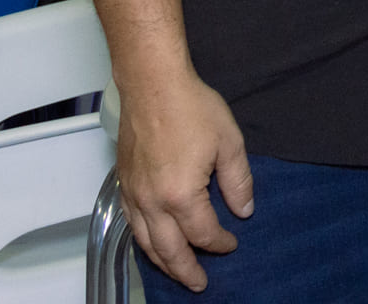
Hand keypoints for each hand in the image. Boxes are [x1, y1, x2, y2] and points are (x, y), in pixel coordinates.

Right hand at [116, 68, 252, 291]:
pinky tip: (153, 243)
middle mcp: (152, 202)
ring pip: (145, 243)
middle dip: (187, 270)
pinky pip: (131, 224)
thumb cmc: (191, 107)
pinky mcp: (123, 184)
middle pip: (169, 250)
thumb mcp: (229, 142)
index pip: (202, 233)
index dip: (219, 242)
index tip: (232, 242)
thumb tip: (244, 210)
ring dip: (163, 262)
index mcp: (180, 195)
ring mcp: (133, 194)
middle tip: (200, 283)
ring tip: (178, 272)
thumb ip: (238, 181)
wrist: (152, 84)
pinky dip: (143, 241)